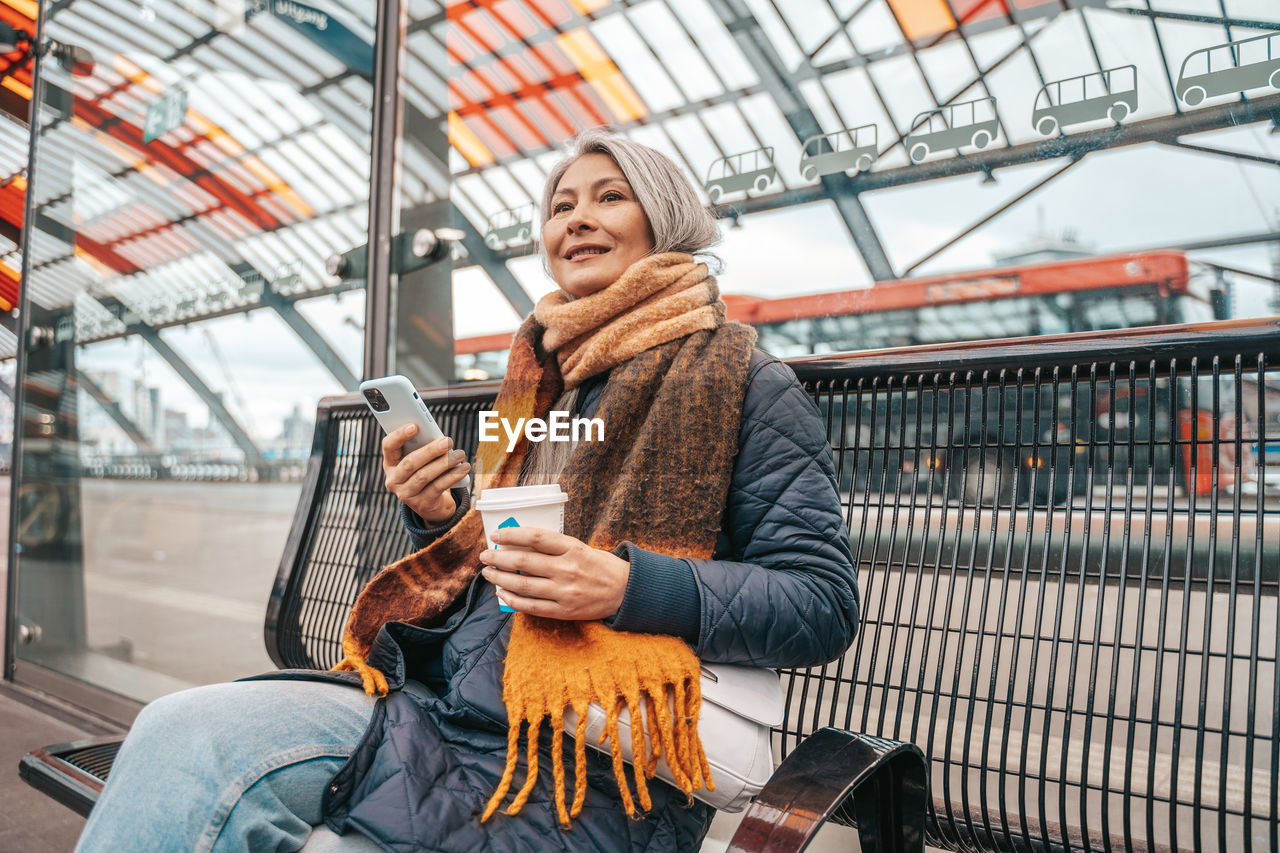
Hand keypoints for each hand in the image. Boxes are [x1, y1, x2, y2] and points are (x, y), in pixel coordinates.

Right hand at [381, 424, 470, 524]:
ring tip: (460, 454)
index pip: (389, 446)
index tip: (415, 426)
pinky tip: (463, 469)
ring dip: (445, 463)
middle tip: (448, 441)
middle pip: (410, 462)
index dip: (399, 435)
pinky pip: (437, 487)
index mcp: (391, 463)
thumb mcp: (422, 460)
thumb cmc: (427, 472)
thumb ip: (423, 448)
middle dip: (430, 450)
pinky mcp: (422, 504)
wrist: (433, 504)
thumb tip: (440, 439)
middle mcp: (394, 480)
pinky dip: (452, 476)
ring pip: (424, 476)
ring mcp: (406, 494)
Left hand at [478, 527, 630, 620]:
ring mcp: (564, 592)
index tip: (496, 535)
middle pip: (523, 561)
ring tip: (488, 574)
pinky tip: (502, 594)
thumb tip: (520, 544)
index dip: (511, 535)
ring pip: (523, 584)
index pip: (535, 538)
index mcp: (572, 548)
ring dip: (500, 578)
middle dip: (498, 558)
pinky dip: (513, 600)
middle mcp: (567, 569)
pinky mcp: (564, 611)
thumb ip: (554, 547)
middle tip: (485, 556)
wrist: (625, 591)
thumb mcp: (580, 548)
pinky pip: (531, 606)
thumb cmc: (600, 566)